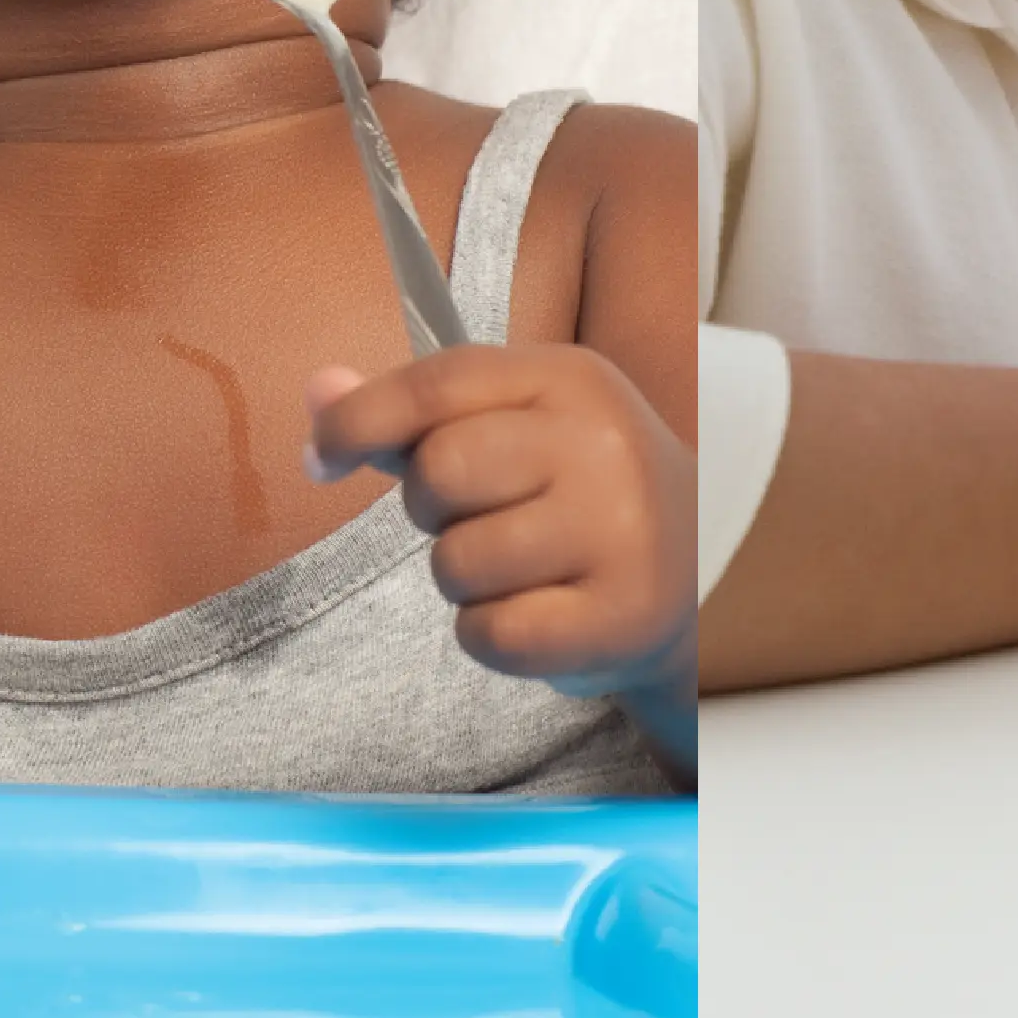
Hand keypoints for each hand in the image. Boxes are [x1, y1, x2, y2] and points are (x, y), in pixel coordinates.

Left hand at [308, 344, 698, 697]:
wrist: (697, 574)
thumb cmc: (579, 494)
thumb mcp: (512, 427)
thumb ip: (415, 413)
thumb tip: (320, 392)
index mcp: (571, 381)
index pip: (437, 384)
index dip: (358, 421)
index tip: (322, 457)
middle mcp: (604, 447)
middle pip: (440, 472)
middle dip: (430, 508)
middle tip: (477, 520)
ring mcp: (621, 534)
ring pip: (457, 563)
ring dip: (463, 580)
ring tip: (518, 571)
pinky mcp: (623, 617)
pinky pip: (491, 634)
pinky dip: (490, 637)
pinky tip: (536, 616)